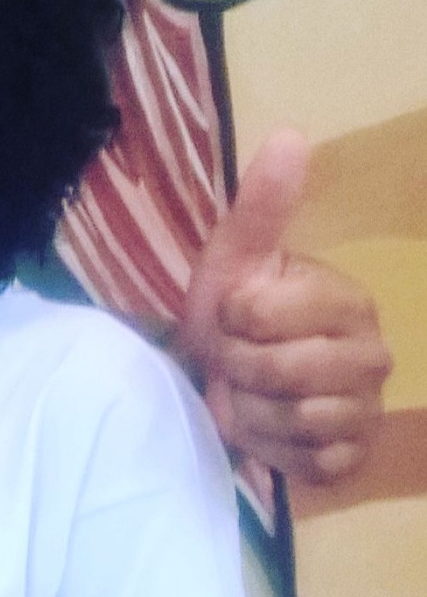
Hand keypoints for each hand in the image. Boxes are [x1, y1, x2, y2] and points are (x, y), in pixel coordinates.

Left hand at [175, 130, 392, 484]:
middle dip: (237, 365)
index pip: (263, 315)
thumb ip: (263, 205)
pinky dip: (268, 448)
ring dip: (248, 409)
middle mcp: (373, 356)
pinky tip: (265, 427)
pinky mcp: (350, 460)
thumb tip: (292, 133)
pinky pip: (303, 462)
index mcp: (348, 301)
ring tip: (248, 391)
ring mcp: (367, 412)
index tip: (233, 313)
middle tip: (235, 358)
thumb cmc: (230, 313)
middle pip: (281, 372)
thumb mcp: (236, 256)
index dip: (231, 318)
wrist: (223, 376)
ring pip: (292, 419)